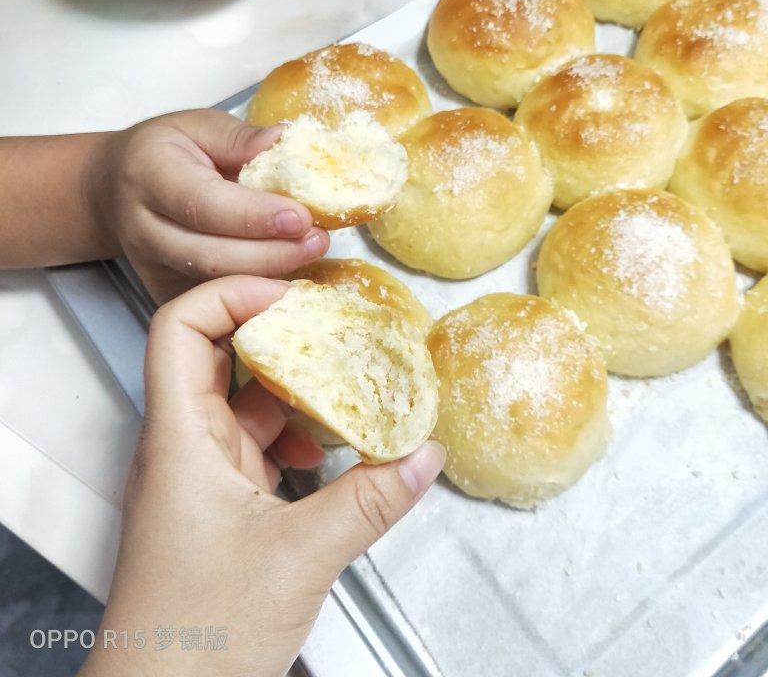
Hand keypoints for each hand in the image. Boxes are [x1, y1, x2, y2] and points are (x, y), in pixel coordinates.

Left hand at [80, 276, 444, 676]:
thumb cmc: (195, 639)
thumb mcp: (300, 558)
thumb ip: (370, 500)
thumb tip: (422, 455)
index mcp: (180, 440)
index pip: (181, 327)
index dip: (232, 294)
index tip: (289, 295)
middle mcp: (183, 446)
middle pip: (217, 353)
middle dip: (278, 334)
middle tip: (329, 326)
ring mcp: (201, 472)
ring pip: (244, 400)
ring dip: (295, 388)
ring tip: (344, 385)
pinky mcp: (222, 500)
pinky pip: (260, 442)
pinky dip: (298, 433)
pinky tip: (332, 450)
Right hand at [94, 109, 329, 302]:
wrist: (113, 190)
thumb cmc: (163, 153)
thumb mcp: (196, 126)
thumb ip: (239, 137)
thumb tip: (283, 141)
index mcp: (150, 176)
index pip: (203, 204)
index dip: (255, 216)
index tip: (301, 217)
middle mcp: (145, 228)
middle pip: (213, 255)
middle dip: (274, 253)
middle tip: (319, 239)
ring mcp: (153, 268)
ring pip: (217, 285)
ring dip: (272, 274)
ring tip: (311, 252)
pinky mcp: (165, 293)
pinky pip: (216, 301)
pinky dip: (256, 293)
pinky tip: (289, 275)